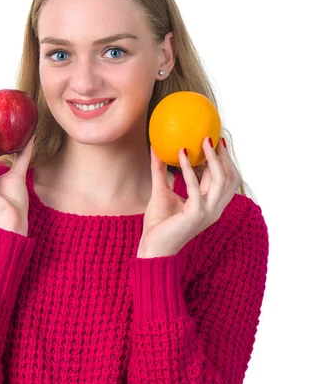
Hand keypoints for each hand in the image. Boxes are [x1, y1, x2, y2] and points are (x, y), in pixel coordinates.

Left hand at [137, 137, 241, 256]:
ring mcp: (207, 212)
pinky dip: (189, 168)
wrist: (153, 247)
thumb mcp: (162, 191)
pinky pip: (196, 186)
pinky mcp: (196, 214)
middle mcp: (214, 209)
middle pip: (230, 178)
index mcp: (210, 205)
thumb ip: (161, 171)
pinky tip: (181, 154)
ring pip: (221, 180)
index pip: (225, 179)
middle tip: (212, 136)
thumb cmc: (158, 223)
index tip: (215, 140)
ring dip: (212, 158)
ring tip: (202, 140)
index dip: (224, 160)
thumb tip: (157, 149)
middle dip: (225, 156)